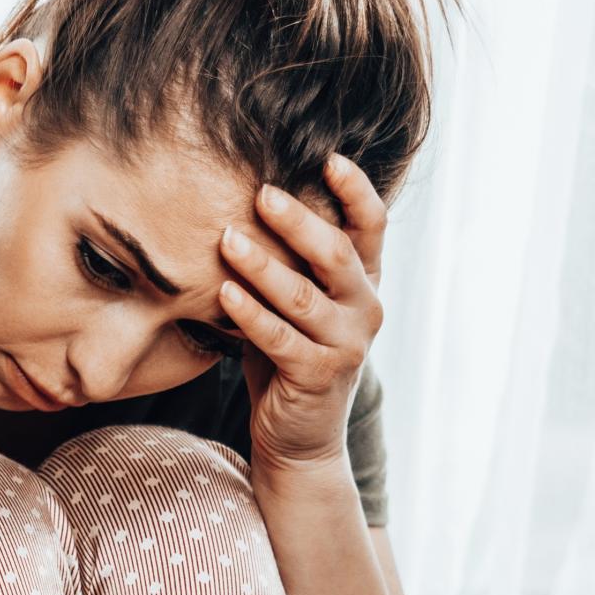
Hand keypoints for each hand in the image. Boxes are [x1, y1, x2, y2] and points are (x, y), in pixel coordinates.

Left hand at [217, 153, 388, 477]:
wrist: (300, 437)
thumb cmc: (290, 356)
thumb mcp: (299, 303)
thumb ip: (292, 262)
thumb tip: (248, 200)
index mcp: (364, 282)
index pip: (371, 226)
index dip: (356, 190)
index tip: (329, 158)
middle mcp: (365, 309)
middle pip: (335, 253)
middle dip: (297, 221)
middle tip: (261, 193)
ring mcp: (346, 345)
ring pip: (303, 296)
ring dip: (262, 264)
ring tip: (226, 238)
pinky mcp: (317, 375)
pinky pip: (279, 338)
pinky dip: (250, 314)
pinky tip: (224, 292)